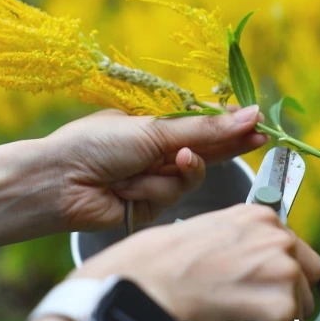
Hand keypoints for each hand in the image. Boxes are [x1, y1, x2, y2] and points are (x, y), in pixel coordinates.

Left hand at [42, 105, 266, 230]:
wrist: (61, 181)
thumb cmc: (97, 145)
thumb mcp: (152, 130)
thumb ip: (202, 130)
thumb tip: (249, 114)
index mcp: (150, 126)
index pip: (199, 124)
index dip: (229, 126)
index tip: (258, 122)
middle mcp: (154, 152)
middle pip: (203, 150)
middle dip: (225, 147)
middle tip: (259, 140)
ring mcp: (152, 179)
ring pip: (189, 176)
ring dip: (173, 170)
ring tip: (157, 164)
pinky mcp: (149, 206)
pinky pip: (171, 195)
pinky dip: (152, 188)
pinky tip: (129, 185)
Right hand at [70, 204, 319, 320]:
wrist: (139, 289)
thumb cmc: (151, 263)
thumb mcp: (197, 232)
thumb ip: (232, 241)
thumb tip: (242, 264)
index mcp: (255, 215)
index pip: (290, 245)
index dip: (272, 267)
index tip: (256, 280)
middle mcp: (276, 237)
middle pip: (304, 273)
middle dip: (281, 290)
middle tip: (244, 303)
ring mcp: (282, 271)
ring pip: (298, 306)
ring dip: (270, 315)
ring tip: (229, 316)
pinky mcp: (281, 308)